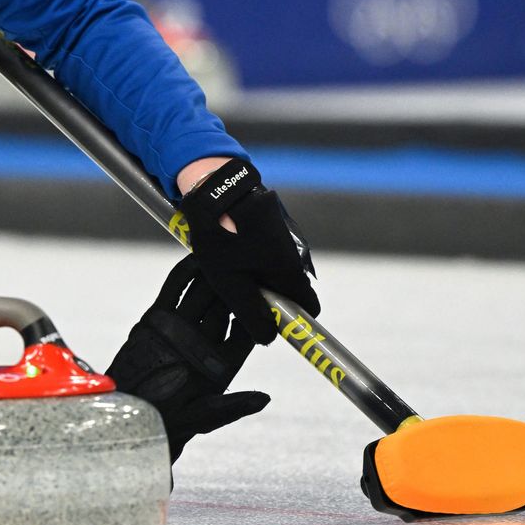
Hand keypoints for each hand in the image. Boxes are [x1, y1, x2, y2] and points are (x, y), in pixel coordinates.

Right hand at [106, 256, 269, 464]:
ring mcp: (181, 328)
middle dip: (237, 285)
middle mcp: (204, 341)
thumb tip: (264, 399)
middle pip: (226, 306)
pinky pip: (174, 291)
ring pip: (203, 294)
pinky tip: (195, 257)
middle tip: (249, 260)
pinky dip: (184, 273)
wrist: (128, 415)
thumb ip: (232, 407)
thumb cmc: (168, 422)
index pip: (245, 330)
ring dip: (214, 273)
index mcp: (223, 362)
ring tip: (225, 251)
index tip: (267, 294)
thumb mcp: (204, 416)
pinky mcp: (157, 319)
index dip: (256, 312)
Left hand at [177, 156, 319, 343]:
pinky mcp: (276, 223)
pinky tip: (231, 244)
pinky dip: (253, 253)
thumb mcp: (230, 282)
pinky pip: (268, 249)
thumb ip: (251, 313)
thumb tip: (268, 337)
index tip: (268, 318)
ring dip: (257, 272)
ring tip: (229, 262)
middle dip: (267, 294)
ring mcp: (287, 236)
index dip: (290, 317)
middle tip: (237, 287)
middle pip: (289, 288)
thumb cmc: (222, 235)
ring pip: (276, 268)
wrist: (216, 188)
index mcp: (290, 270)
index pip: (308, 306)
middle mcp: (297, 253)